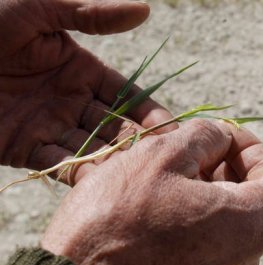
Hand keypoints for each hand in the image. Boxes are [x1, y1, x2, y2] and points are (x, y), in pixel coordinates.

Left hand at [0, 0, 174, 177]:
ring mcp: (50, 125)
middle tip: (163, 160)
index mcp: (81, 69)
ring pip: (91, 148)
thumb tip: (144, 10)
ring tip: (137, 175)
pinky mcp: (24, 147)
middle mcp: (71, 100)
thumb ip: (92, 14)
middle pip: (114, 125)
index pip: (126, 95)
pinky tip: (101, 183)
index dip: (149, 112)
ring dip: (113, 162)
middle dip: (138, 142)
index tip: (171, 129)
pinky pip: (58, 163)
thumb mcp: (42, 8)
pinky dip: (79, 173)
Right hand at [41, 119, 262, 264]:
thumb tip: (221, 136)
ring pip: (226, 220)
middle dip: (226, 165)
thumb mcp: (163, 155)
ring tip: (177, 169)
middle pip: (250, 198)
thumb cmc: (118, 215)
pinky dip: (197, 215)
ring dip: (208, 189)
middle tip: (196, 147)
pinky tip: (167, 200)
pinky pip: (209, 242)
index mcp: (249, 224)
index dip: (250, 148)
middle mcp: (246, 258)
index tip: (227, 134)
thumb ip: (204, 137)